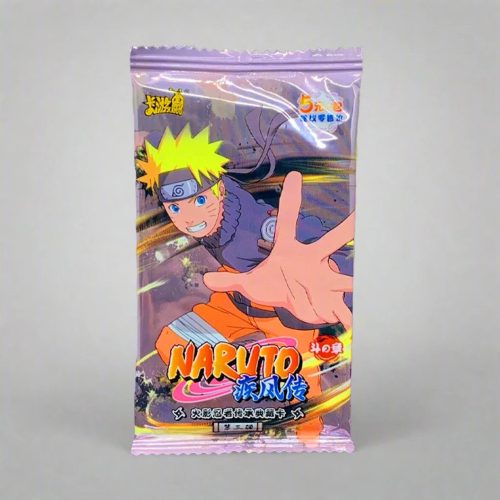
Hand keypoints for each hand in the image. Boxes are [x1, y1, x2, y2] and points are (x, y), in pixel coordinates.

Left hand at [203, 171, 353, 329]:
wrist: (294, 303)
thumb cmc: (275, 285)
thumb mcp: (251, 284)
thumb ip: (230, 282)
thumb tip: (206, 281)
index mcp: (290, 251)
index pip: (289, 221)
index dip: (290, 199)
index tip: (295, 176)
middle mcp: (312, 260)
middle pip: (331, 240)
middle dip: (346, 228)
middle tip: (361, 214)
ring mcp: (324, 279)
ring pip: (345, 276)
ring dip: (354, 279)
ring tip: (368, 278)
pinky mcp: (330, 300)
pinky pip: (343, 308)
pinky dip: (349, 316)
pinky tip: (356, 321)